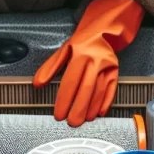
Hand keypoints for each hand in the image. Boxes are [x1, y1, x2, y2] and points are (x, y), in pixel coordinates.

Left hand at [33, 0, 144, 126]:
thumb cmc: (81, 43)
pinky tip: (99, 112)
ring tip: (84, 119)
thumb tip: (38, 83)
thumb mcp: (63, 50)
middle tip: (72, 122)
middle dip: (78, 108)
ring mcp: (107, 66)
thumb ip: (50, 67)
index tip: (59, 113)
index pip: (70, 81)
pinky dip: (106, 102)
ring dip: (91, 108)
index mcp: (81, 54)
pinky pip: (112, 89)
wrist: (102, 32)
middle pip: (86, 88)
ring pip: (99, 91)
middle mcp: (96, 59)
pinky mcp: (115, 71)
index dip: (64, 99)